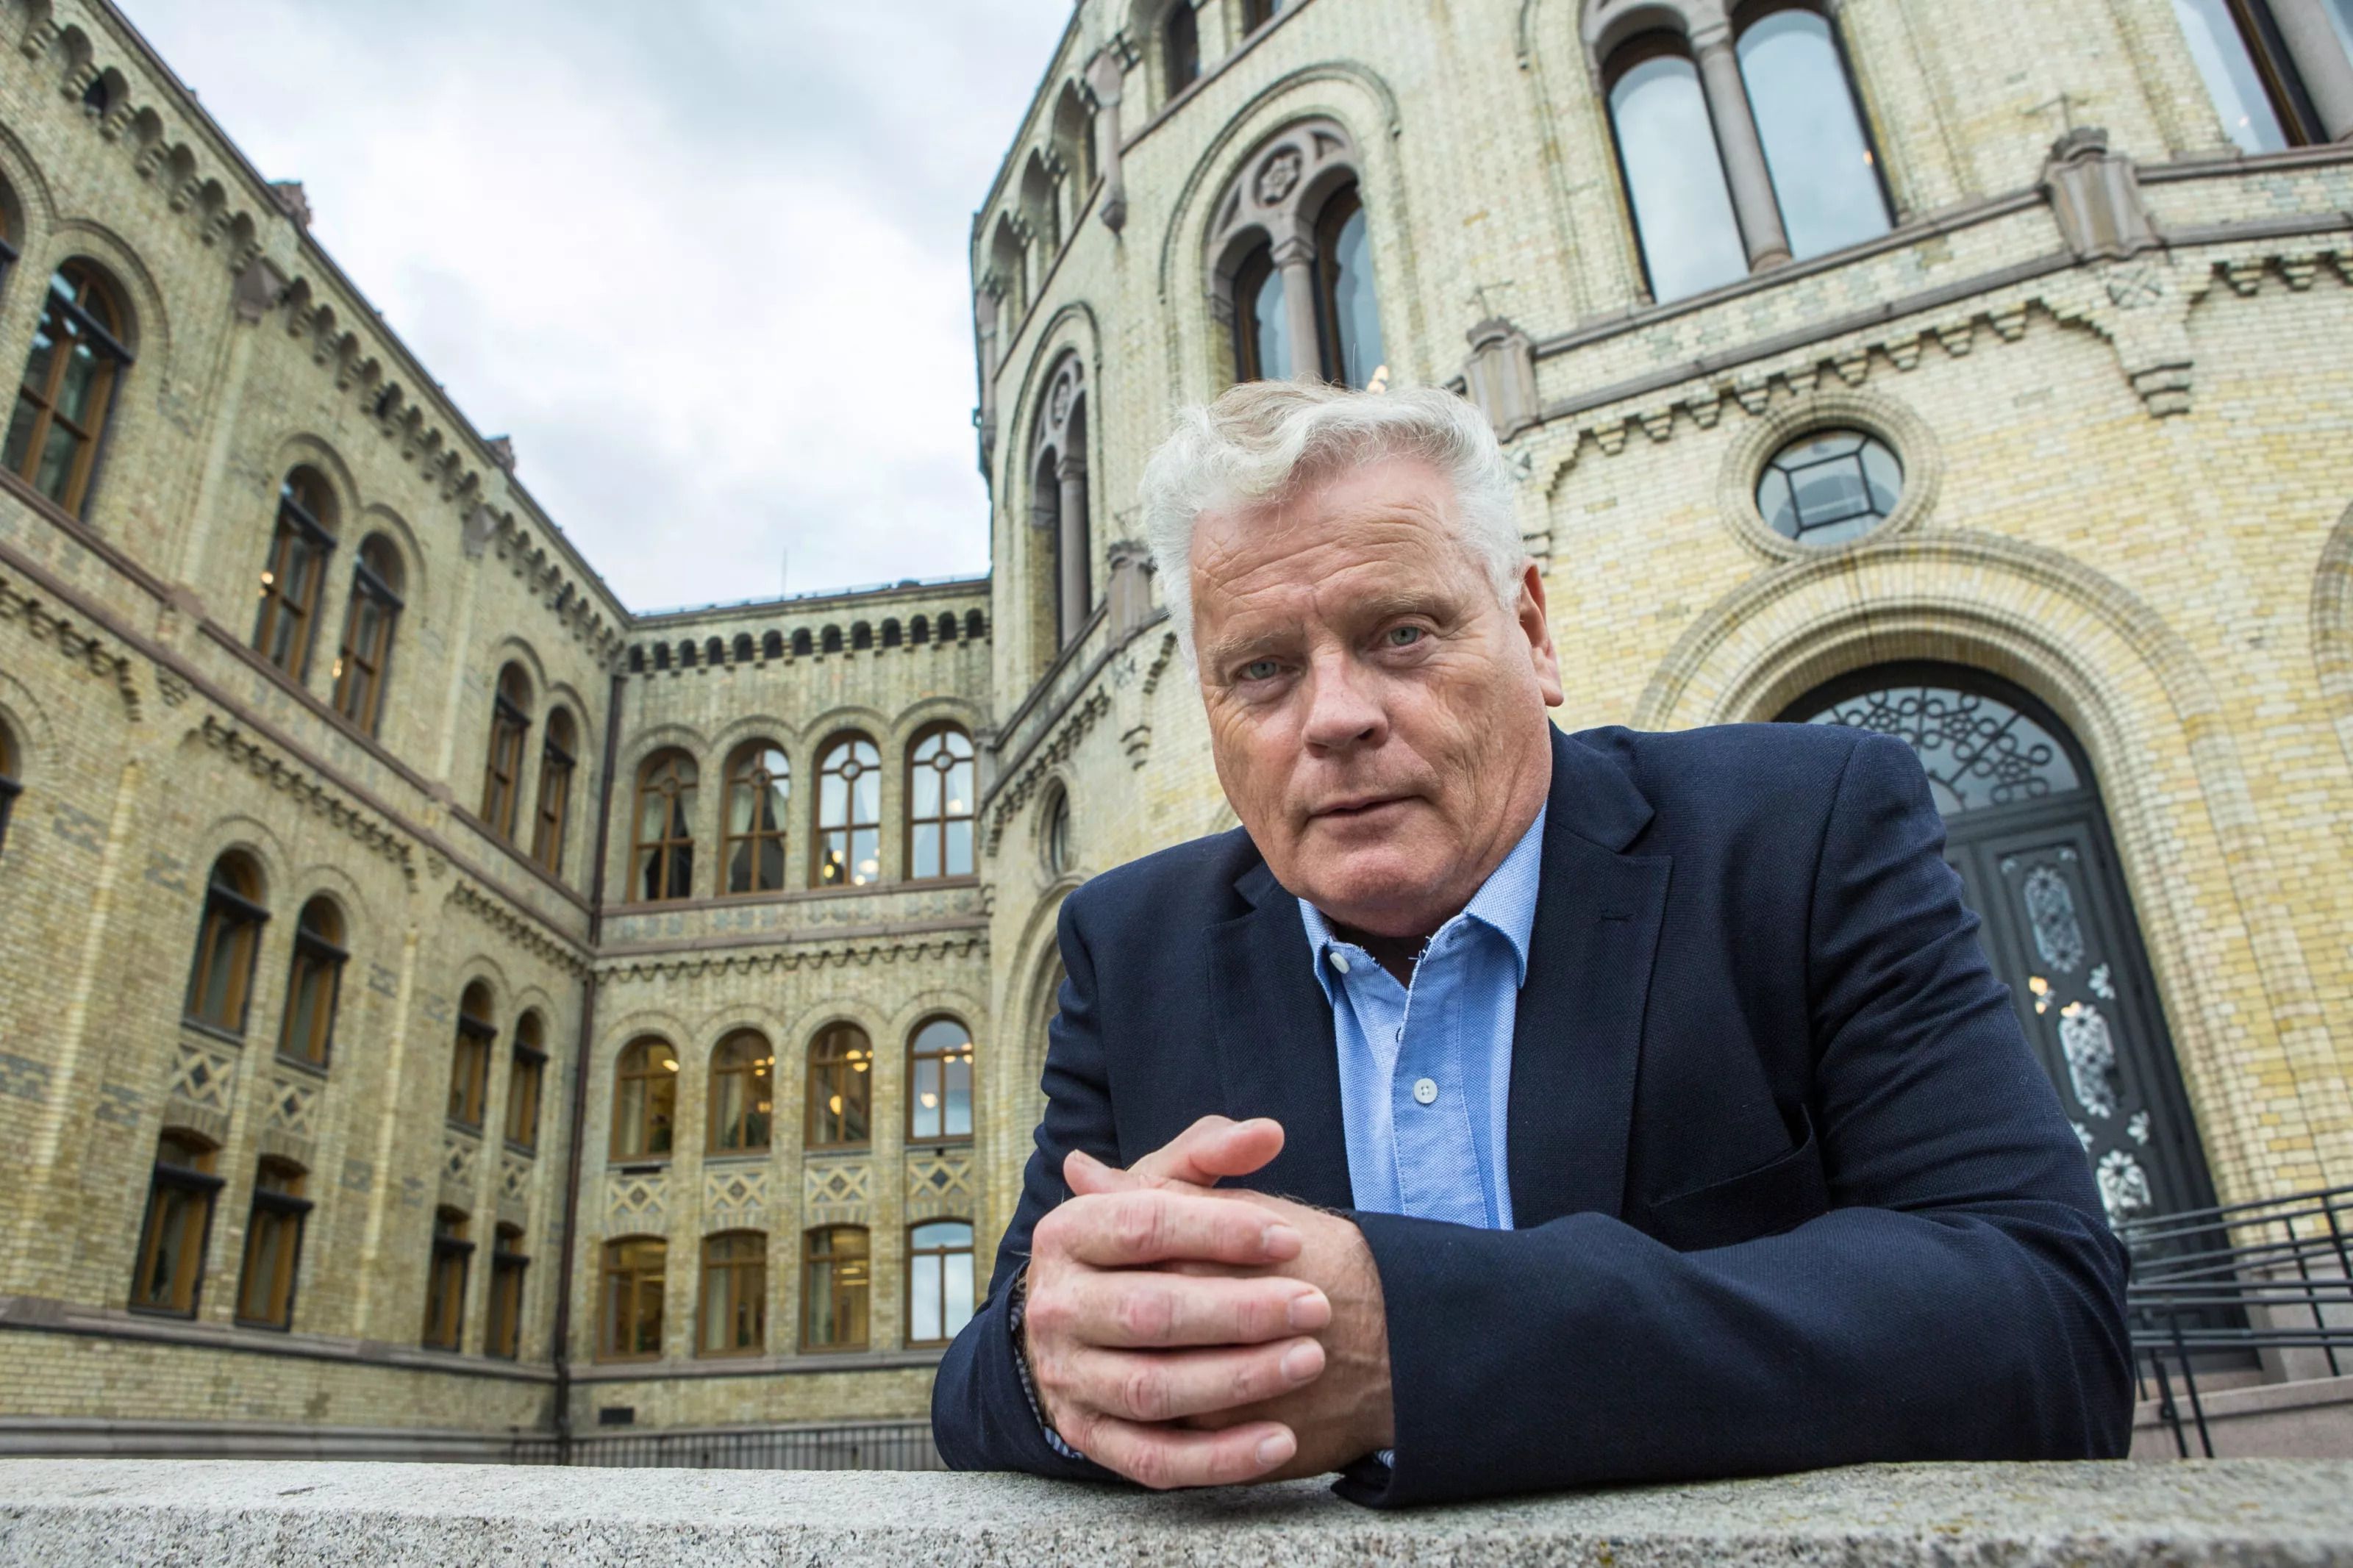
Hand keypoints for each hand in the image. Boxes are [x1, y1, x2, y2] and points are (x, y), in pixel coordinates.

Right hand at [1064, 1118, 1394, 1481]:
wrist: (1076, 1324)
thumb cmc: (1135, 1247)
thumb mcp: (1159, 1189)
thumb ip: (1210, 1155)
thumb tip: (1268, 1133)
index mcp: (1067, 1233)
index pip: (1143, 1225)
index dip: (1220, 1230)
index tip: (1290, 1238)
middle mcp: (1056, 1307)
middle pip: (1150, 1311)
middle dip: (1241, 1311)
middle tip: (1315, 1306)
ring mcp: (1068, 1378)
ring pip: (1153, 1388)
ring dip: (1238, 1379)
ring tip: (1308, 1360)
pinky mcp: (1090, 1437)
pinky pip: (1154, 1461)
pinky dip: (1218, 1459)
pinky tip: (1280, 1441)